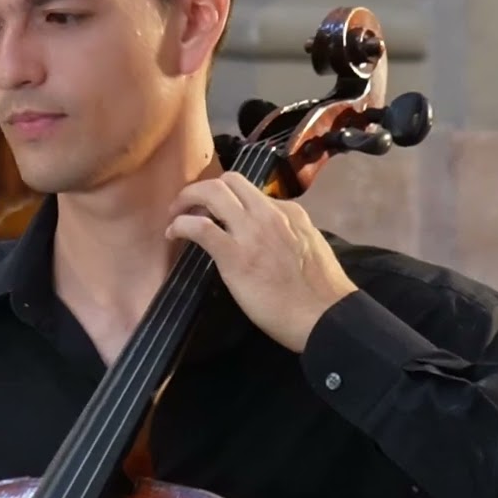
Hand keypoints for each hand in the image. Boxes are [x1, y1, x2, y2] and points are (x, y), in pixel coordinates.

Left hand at [164, 172, 356, 352]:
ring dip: (187, 199)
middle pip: (228, 181)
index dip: (229, 199)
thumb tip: (266, 234)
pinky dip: (180, 225)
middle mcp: (268, 214)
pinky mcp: (233, 255)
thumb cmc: (319, 291)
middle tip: (189, 206)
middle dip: (203, 188)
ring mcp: (250, 232)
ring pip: (211, 193)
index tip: (216, 213)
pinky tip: (174, 233)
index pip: (251, 192)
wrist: (323, 317)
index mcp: (289, 212)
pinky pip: (199, 227)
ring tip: (175, 214)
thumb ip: (287, 233)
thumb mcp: (309, 246)